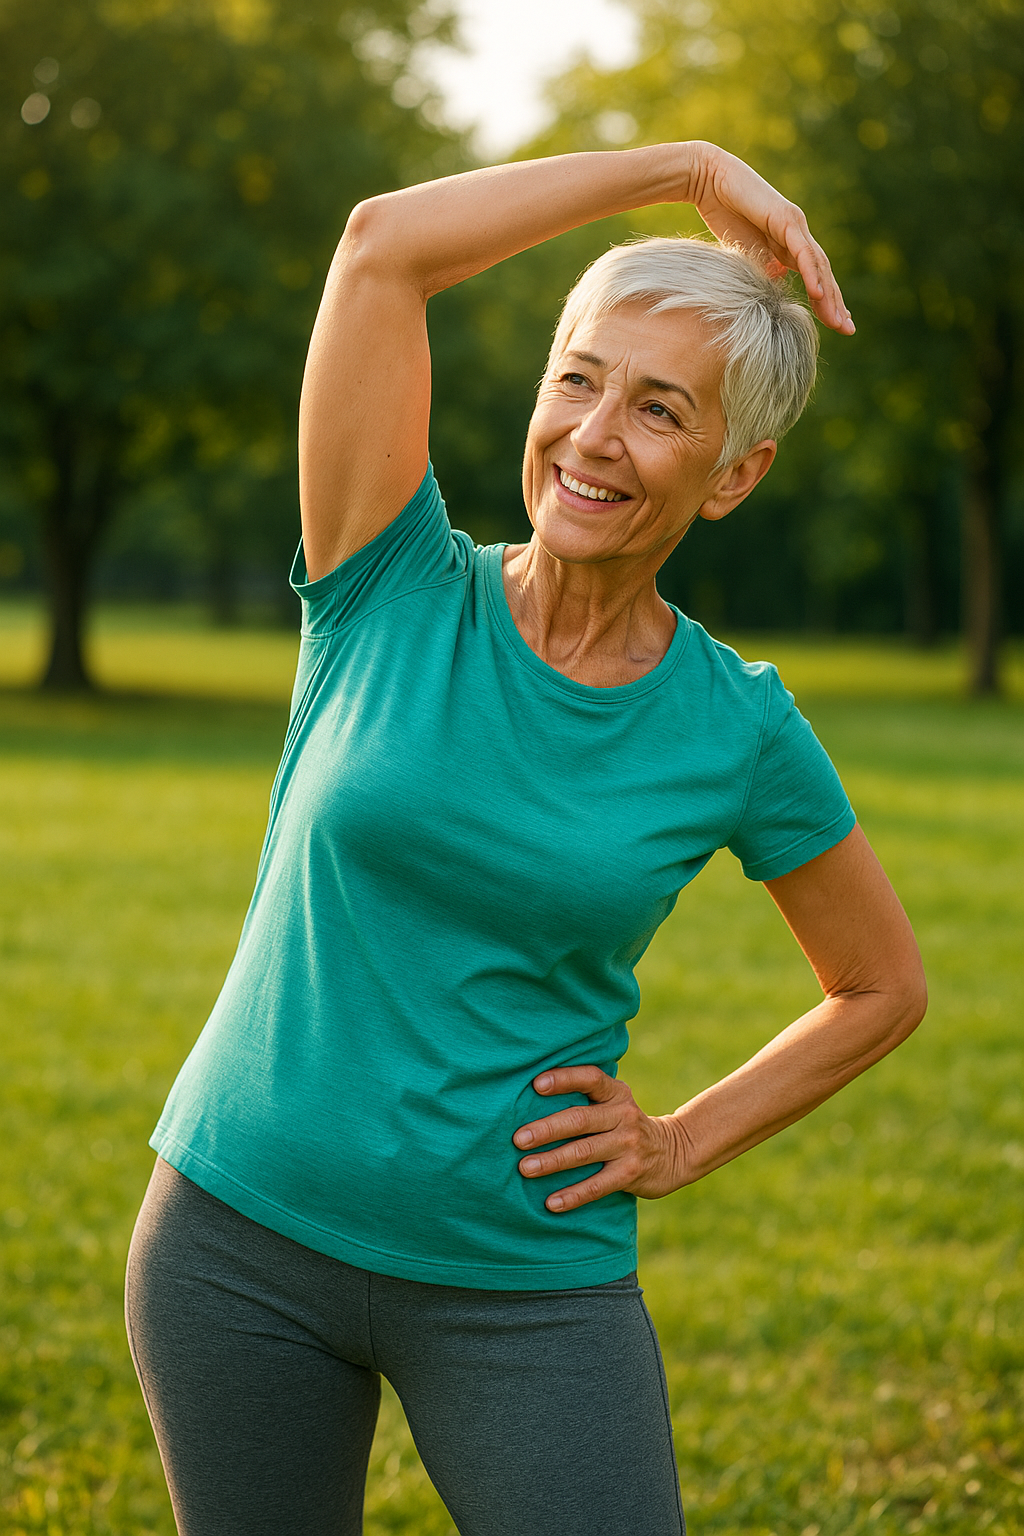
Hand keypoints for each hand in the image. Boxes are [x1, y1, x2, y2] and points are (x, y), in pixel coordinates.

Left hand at [513, 1066, 686, 1212]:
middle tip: (518, 1138)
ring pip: (584, 1152)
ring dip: (552, 1161)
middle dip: (546, 1129)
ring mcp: (628, 1145)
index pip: (590, 1079)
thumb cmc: (624, 1123)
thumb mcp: (615, 1102)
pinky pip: (597, 1186)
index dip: (564, 1079)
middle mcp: (623, 1115)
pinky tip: (551, 1203)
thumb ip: (586, 1097)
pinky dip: (573, 1195)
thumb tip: (530, 1095)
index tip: (535, 1084)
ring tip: (525, 1168)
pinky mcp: (630, 1174)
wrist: (673, 1152)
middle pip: (580, 1119)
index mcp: (616, 1093)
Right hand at [686, 141, 854, 335]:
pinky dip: (811, 273)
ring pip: (818, 265)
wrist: (709, 181)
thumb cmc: (723, 213)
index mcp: (788, 244)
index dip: (826, 301)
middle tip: (847, 329)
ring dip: (829, 294)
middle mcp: (797, 235)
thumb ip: (763, 266)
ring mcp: (794, 226)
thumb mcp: (746, 252)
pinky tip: (819, 294)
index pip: (814, 276)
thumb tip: (776, 285)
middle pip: (822, 273)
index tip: (835, 325)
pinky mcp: (785, 219)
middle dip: (835, 303)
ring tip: (837, 320)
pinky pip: (802, 252)